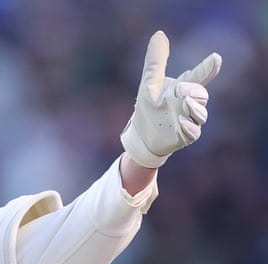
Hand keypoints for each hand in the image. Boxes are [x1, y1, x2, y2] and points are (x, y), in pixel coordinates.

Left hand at [120, 30, 221, 167]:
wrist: (140, 136)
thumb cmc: (148, 108)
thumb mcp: (149, 84)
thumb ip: (156, 61)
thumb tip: (159, 34)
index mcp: (183, 88)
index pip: (199, 76)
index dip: (208, 67)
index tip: (215, 58)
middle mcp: (189, 103)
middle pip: (202, 95)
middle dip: (194, 91)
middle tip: (180, 90)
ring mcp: (189, 120)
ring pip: (201, 114)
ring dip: (195, 108)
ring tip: (185, 103)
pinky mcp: (185, 136)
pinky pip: (194, 132)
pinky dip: (190, 127)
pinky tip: (181, 122)